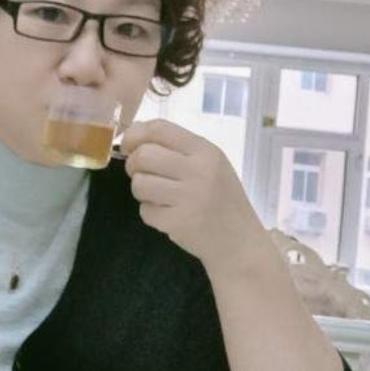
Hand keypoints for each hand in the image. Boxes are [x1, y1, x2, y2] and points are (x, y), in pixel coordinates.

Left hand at [120, 118, 266, 271]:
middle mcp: (199, 171)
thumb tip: (132, 137)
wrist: (239, 241)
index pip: (160, 129)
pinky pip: (145, 210)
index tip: (129, 146)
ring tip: (156, 195)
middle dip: (133, 164)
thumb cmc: (222, 198)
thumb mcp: (211, 164)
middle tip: (141, 174)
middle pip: (144, 155)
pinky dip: (150, 213)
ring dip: (140, 189)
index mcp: (206, 151)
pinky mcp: (178, 223)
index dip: (136, 135)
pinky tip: (167, 214)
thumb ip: (177, 148)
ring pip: (140, 183)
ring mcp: (189, 198)